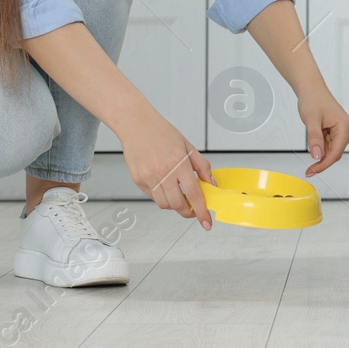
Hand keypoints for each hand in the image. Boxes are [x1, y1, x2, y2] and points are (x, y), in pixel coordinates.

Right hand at [119, 114, 216, 228]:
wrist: (137, 125)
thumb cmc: (162, 133)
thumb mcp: (188, 147)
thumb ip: (202, 167)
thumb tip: (212, 185)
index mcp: (179, 163)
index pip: (194, 194)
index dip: (201, 212)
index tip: (207, 223)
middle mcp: (163, 172)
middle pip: (178, 205)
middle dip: (188, 212)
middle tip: (193, 209)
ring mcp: (149, 178)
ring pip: (164, 205)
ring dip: (174, 205)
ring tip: (178, 194)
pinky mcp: (138, 180)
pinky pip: (153, 197)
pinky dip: (162, 197)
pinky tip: (165, 186)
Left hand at [298, 89, 348, 176]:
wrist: (312, 90)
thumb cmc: (313, 99)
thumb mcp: (311, 120)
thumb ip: (315, 139)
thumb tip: (317, 155)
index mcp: (345, 127)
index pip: (335, 153)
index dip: (323, 164)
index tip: (312, 171)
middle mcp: (348, 129)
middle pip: (335, 153)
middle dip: (321, 158)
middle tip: (308, 166)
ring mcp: (345, 130)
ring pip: (332, 150)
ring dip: (321, 148)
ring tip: (312, 131)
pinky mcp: (340, 131)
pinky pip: (331, 144)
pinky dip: (321, 144)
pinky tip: (316, 133)